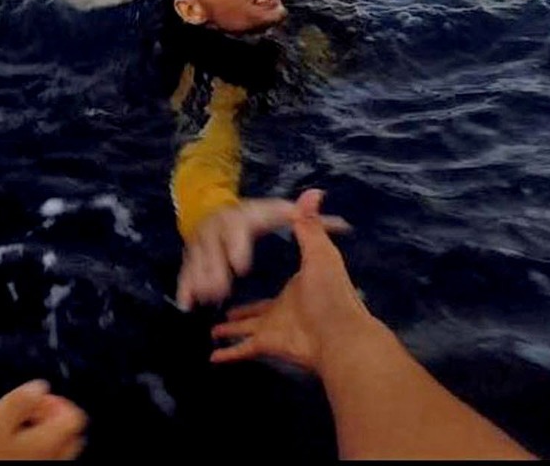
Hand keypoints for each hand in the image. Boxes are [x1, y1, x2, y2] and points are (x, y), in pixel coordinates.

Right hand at [0, 380, 86, 460]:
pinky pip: (41, 461)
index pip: (75, 417)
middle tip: (29, 413)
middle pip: (70, 436)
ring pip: (56, 450)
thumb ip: (18, 401)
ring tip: (17, 430)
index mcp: (46, 443)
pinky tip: (10, 449)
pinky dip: (34, 450)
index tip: (35, 399)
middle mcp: (50, 461)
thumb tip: (39, 387)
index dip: (57, 401)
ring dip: (44, 434)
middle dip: (54, 418)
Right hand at [176, 193, 349, 310]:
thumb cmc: (257, 217)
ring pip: (197, 261)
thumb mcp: (281, 213)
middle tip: (220, 290)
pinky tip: (186, 304)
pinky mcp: (193, 258)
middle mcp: (217, 230)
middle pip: (212, 248)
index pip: (237, 230)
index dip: (237, 248)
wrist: (220, 214)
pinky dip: (185, 288)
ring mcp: (202, 244)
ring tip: (206, 297)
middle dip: (214, 268)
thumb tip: (327, 204)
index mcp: (241, 219)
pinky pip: (187, 273)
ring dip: (199, 279)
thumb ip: (306, 220)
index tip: (241, 267)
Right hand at [209, 189, 377, 373]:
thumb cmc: (329, 292)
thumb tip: (315, 193)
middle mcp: (281, 310)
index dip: (264, 280)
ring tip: (211, 330)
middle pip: (255, 311)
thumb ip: (310, 228)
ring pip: (244, 330)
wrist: (338, 333)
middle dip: (239, 312)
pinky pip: (241, 349)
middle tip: (220, 305)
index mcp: (294, 288)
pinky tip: (211, 357)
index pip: (272, 283)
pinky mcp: (266, 344)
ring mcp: (272, 329)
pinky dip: (227, 353)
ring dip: (229, 331)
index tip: (242, 270)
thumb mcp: (319, 254)